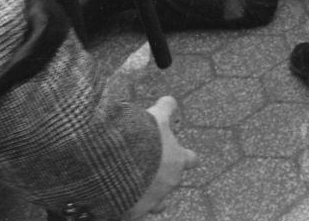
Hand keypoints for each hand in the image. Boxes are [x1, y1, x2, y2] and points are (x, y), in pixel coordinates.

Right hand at [123, 97, 197, 219]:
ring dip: (150, 198)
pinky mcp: (134, 213)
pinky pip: (133, 215)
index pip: (190, 159)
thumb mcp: (156, 117)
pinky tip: (118, 205)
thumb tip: (169, 98)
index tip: (181, 156)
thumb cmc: (142, 136)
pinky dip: (127, 210)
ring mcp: (153, 200)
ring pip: (157, 205)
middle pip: (173, 183)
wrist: (117, 159)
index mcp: (178, 160)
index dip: (185, 157)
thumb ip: (166, 108)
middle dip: (164, 178)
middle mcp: (170, 182)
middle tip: (151, 173)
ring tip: (138, 193)